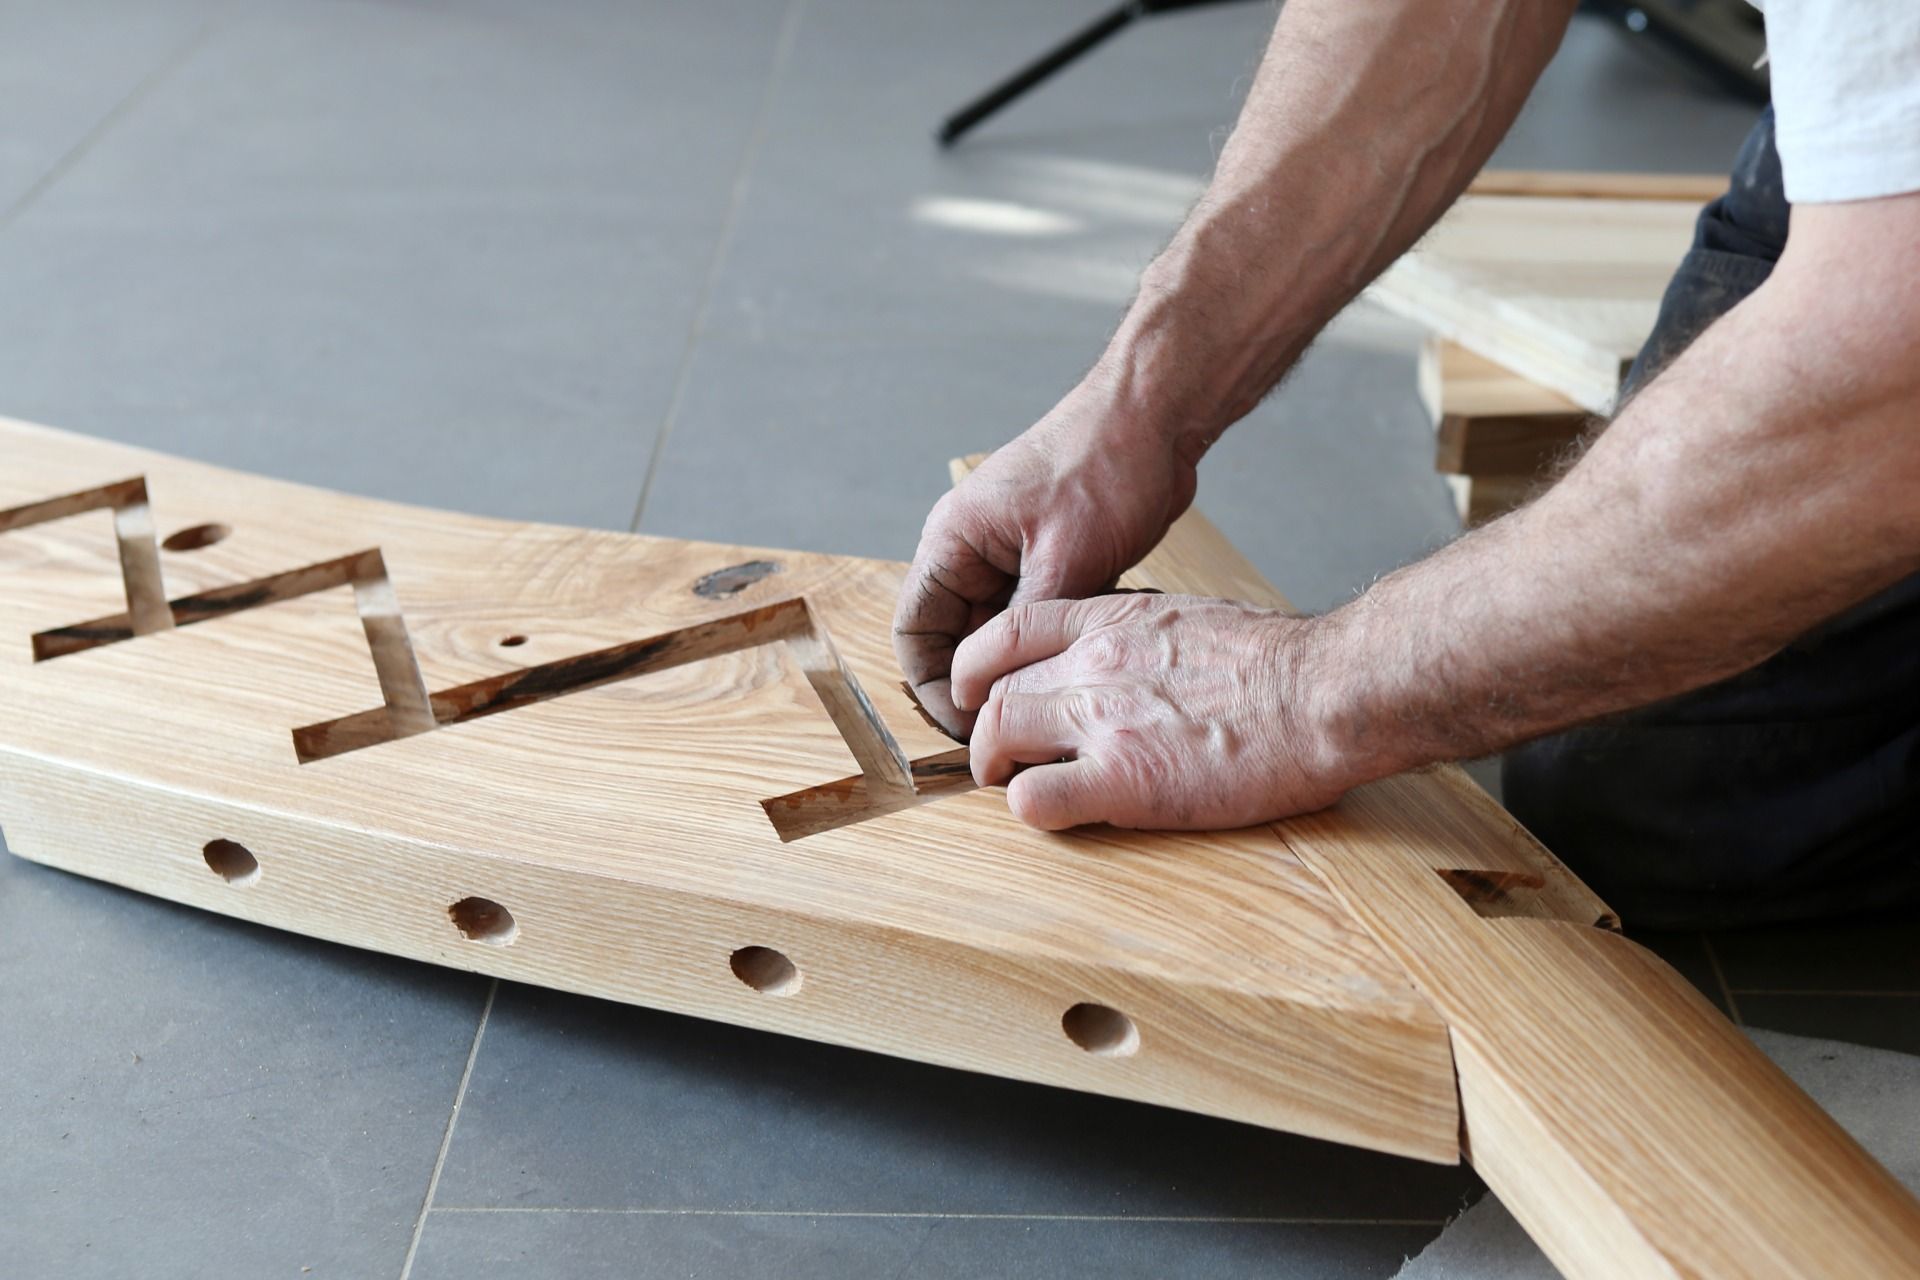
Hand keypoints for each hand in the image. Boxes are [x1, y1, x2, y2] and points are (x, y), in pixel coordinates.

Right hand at [893, 387, 1199, 738]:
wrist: (1156, 416)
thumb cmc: (1104, 465)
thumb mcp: (1065, 559)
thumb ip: (1027, 626)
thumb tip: (1008, 688)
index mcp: (953, 541)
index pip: (915, 631)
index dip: (934, 688)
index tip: (970, 728)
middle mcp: (972, 549)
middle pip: (954, 637)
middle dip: (980, 686)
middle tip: (1013, 732)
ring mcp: (1010, 553)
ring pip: (998, 632)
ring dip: (1018, 668)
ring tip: (1046, 709)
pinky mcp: (1050, 557)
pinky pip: (1035, 616)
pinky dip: (1048, 645)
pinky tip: (1074, 672)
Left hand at [950, 593, 1353, 829]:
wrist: (1323, 692)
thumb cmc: (1277, 663)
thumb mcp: (1191, 620)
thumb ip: (1141, 638)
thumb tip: (1127, 661)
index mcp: (1112, 620)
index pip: (1007, 631)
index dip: (978, 668)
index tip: (979, 693)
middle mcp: (1093, 663)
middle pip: (994, 692)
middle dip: (986, 729)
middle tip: (1000, 757)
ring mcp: (1102, 720)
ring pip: (999, 738)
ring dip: (997, 769)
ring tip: (1015, 786)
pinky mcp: (1123, 781)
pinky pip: (1036, 800)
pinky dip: (1031, 809)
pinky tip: (1058, 812)